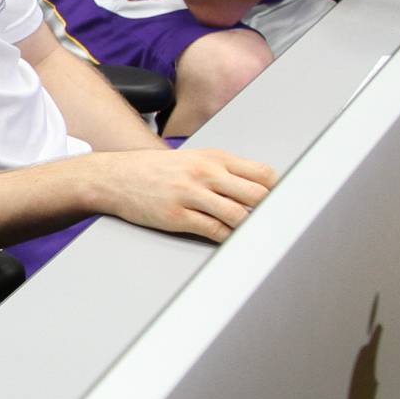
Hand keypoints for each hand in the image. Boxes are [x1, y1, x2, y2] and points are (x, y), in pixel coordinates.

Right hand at [90, 145, 276, 242]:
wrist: (115, 177)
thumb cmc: (156, 170)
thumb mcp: (193, 159)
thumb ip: (224, 171)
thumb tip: (259, 188)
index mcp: (215, 158)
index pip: (262, 173)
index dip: (278, 191)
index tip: (284, 203)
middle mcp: (206, 173)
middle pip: (257, 194)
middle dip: (269, 211)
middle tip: (277, 223)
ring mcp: (191, 195)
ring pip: (238, 215)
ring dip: (250, 228)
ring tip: (257, 235)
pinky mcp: (178, 216)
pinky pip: (214, 230)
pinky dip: (228, 238)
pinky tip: (232, 240)